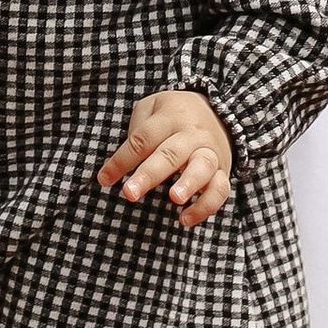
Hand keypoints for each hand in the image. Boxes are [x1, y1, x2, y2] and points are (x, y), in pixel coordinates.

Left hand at [99, 88, 233, 228]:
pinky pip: (220, 189)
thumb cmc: (174, 114)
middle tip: (129, 194)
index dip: (122, 160)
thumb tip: (123, 163)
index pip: (142, 138)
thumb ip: (137, 129)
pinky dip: (206, 206)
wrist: (218, 111)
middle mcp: (191, 134)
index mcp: (169, 117)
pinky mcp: (223, 170)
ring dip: (189, 183)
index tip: (104, 180)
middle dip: (149, 174)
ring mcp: (210, 152)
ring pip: (203, 167)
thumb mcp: (153, 107)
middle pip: (170, 153)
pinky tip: (185, 220)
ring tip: (175, 198)